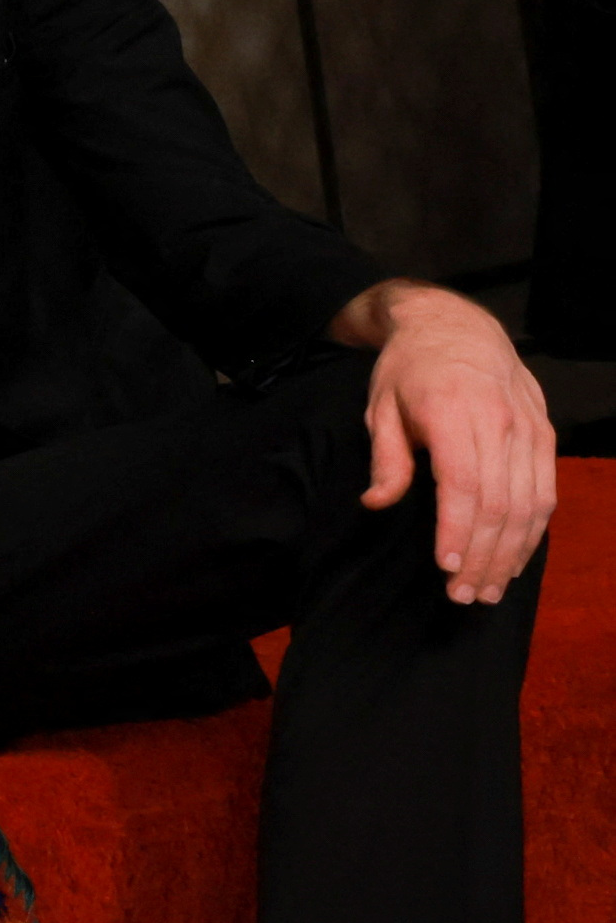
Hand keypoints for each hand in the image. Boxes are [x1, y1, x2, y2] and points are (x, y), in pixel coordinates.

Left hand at [350, 281, 553, 602]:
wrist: (456, 327)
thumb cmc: (409, 370)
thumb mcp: (380, 405)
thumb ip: (386, 458)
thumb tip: (376, 504)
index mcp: (453, 413)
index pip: (464, 484)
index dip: (457, 531)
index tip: (445, 568)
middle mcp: (499, 423)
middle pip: (499, 504)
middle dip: (483, 555)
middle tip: (464, 595)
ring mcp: (528, 430)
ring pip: (529, 504)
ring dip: (511, 553)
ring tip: (489, 590)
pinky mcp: (544, 435)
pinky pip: (546, 492)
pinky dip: (533, 532)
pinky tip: (515, 560)